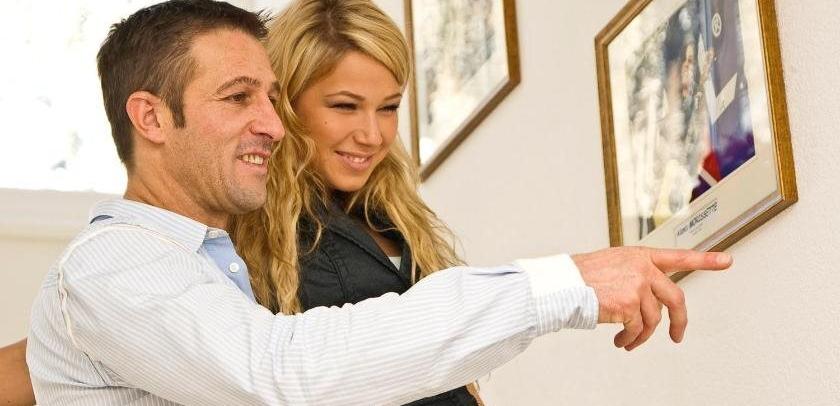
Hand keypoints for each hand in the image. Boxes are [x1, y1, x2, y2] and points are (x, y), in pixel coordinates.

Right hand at [572, 247, 730, 350]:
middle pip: (675, 297)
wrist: (562, 284)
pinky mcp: (629, 304)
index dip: (705, 260)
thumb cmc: (581, 276)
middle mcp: (642, 268)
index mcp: (640, 256)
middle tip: (677, 335)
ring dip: (642, 336)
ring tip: (629, 341)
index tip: (726, 261)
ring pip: (653, 319)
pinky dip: (630, 339)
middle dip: (679, 321)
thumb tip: (649, 300)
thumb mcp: (613, 265)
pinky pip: (637, 329)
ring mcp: (637, 285)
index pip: (679, 256)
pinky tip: (621, 341)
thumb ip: (636, 275)